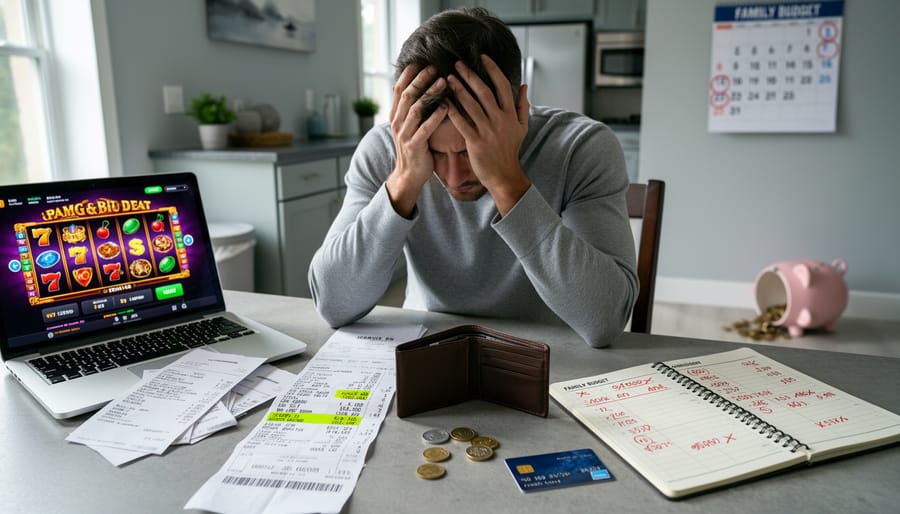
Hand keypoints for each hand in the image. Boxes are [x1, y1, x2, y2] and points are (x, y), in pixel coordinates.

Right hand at [386, 65, 447, 217]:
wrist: (410, 175)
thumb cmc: (416, 147)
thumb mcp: (410, 125)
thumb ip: (415, 108)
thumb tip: (425, 87)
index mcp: (395, 115)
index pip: (399, 88)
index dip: (409, 74)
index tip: (422, 61)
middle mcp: (397, 122)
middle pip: (407, 94)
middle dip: (421, 79)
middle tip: (436, 66)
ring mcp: (404, 134)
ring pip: (415, 108)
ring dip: (430, 93)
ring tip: (444, 82)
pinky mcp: (414, 145)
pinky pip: (425, 128)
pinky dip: (435, 116)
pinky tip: (446, 106)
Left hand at [446, 55, 530, 215]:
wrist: (504, 175)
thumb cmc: (511, 150)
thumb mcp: (522, 127)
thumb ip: (523, 106)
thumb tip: (524, 86)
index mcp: (511, 114)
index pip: (503, 86)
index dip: (493, 70)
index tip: (483, 57)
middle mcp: (500, 120)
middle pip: (484, 92)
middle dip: (470, 76)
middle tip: (458, 63)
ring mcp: (488, 131)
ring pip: (472, 105)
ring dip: (459, 90)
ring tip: (448, 78)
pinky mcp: (476, 142)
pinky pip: (462, 123)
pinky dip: (452, 111)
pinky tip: (444, 101)